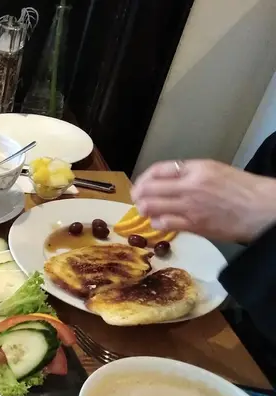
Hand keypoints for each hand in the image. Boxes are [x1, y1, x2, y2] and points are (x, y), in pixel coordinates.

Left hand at [132, 159, 275, 241]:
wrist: (261, 208)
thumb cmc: (242, 188)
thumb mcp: (216, 170)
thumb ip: (190, 173)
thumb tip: (167, 180)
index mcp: (196, 169)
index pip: (158, 170)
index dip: (144, 178)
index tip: (141, 183)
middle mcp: (189, 186)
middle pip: (148, 188)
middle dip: (138, 194)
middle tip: (137, 198)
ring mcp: (189, 206)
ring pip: (151, 206)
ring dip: (144, 208)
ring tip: (145, 210)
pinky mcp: (193, 225)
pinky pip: (163, 223)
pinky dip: (156, 222)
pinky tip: (159, 221)